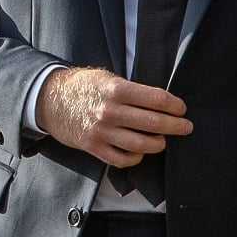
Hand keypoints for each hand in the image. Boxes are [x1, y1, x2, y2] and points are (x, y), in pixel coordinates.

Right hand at [36, 67, 192, 166]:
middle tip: (186, 127)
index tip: (182, 109)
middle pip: (153, 123)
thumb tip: (162, 101)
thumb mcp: (108, 78)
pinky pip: (121, 159)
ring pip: (140, 144)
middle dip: (175, 126)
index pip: (156, 99)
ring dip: (158, 144)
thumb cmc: (84, 85)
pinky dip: (136, 157)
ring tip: (164, 140)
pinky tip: (141, 150)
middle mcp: (110, 111)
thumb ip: (133, 89)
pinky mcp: (93, 147)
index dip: (174, 106)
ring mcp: (101, 132)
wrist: (50, 100)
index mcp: (117, 89)